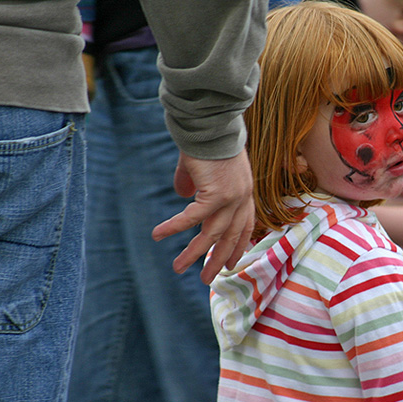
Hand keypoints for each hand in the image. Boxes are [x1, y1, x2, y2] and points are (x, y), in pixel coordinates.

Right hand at [152, 149, 254, 283]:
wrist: (211, 122)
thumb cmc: (207, 139)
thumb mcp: (204, 166)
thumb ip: (195, 181)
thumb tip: (182, 194)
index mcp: (244, 192)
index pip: (245, 227)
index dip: (238, 247)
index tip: (230, 264)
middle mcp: (242, 197)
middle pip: (230, 237)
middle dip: (216, 260)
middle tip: (206, 279)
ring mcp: (232, 197)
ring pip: (212, 234)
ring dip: (193, 253)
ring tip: (177, 268)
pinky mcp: (216, 193)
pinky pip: (192, 218)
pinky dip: (174, 227)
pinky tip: (157, 235)